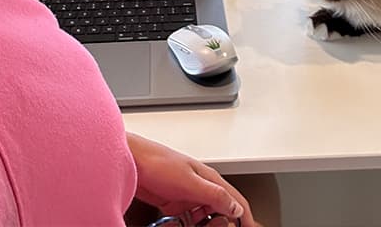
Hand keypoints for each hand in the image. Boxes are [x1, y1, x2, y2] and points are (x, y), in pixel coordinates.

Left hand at [126, 133, 255, 226]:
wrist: (133, 161)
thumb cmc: (159, 162)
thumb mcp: (190, 182)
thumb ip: (214, 195)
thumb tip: (235, 207)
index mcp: (210, 179)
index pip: (236, 201)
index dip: (246, 218)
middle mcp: (201, 187)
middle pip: (221, 212)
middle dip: (221, 223)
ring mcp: (188, 195)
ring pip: (204, 218)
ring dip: (203, 226)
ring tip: (194, 225)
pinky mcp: (174, 203)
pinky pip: (188, 220)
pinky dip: (188, 225)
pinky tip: (180, 225)